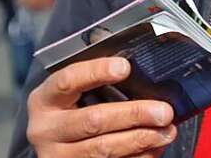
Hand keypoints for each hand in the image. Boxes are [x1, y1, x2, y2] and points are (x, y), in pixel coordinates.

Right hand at [28, 57, 176, 156]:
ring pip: (104, 149)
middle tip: (163, 111)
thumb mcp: (70, 92)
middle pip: (93, 120)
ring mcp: (59, 156)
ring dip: (141, 139)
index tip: (125, 67)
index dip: (96, 72)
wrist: (52, 145)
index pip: (68, 80)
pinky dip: (137, 157)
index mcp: (45, 99)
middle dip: (133, 114)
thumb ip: (94, 76)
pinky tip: (153, 147)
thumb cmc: (67, 110)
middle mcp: (47, 129)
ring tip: (165, 131)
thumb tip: (131, 61)